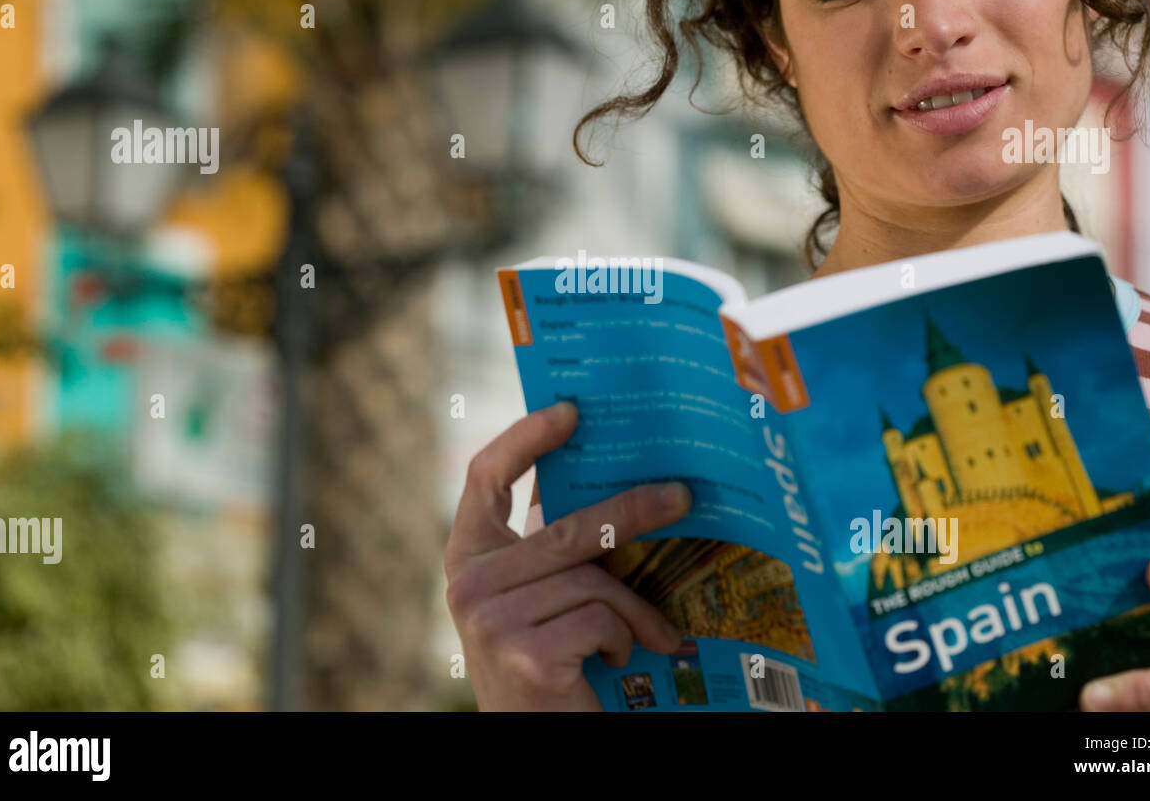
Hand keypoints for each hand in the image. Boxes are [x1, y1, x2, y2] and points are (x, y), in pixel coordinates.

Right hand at [444, 401, 692, 710]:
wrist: (537, 740)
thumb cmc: (548, 662)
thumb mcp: (538, 596)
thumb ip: (552, 543)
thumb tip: (602, 474)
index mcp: (467, 556)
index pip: (484, 477)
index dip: (525, 436)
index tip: (571, 409)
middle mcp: (466, 583)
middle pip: (563, 526)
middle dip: (632, 510)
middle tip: (682, 495)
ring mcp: (490, 620)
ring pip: (592, 579)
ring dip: (634, 609)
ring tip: (653, 633)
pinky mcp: (524, 654)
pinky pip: (601, 617)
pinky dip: (624, 638)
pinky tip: (618, 659)